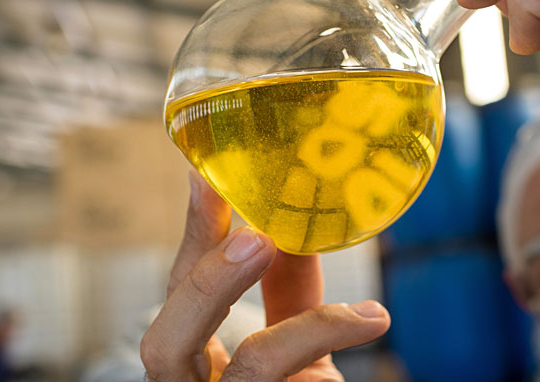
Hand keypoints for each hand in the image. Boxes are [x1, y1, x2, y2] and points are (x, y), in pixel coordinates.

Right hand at [140, 172, 389, 380]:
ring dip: (304, 330)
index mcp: (193, 358)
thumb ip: (288, 290)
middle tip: (256, 240)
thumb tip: (295, 223)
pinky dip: (338, 361)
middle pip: (165, 343)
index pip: (176, 291)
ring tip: (366, 312)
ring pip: (250, 372)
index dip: (191, 237)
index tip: (205, 178)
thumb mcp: (291, 342)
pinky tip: (374, 326)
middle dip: (207, 285)